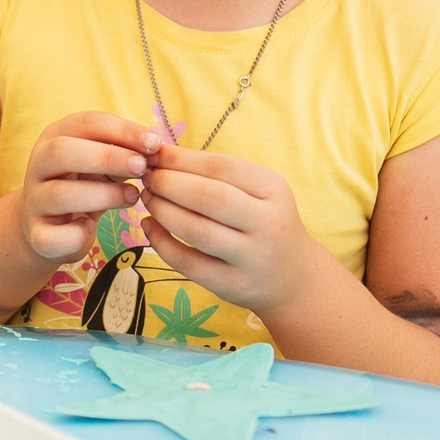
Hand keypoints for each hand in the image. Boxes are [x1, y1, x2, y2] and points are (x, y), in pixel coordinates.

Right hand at [17, 112, 153, 265]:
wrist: (51, 227)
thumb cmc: (85, 186)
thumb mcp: (103, 165)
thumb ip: (124, 154)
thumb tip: (154, 149)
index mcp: (54, 138)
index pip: (86, 123)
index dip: (121, 130)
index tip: (154, 142)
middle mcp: (38, 165)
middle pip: (62, 151)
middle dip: (106, 157)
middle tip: (142, 167)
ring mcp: (34, 201)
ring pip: (59, 194)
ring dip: (103, 195)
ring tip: (133, 197)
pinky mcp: (37, 235)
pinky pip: (51, 237)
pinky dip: (76, 234)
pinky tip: (91, 229)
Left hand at [136, 141, 325, 311]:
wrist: (292, 277)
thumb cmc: (262, 221)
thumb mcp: (256, 191)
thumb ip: (215, 173)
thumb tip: (160, 154)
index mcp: (273, 190)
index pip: (221, 166)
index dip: (180, 159)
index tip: (153, 153)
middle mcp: (268, 224)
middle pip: (207, 197)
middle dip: (168, 183)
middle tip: (146, 177)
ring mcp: (252, 258)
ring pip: (196, 231)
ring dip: (162, 210)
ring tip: (147, 198)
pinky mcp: (233, 285)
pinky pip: (188, 263)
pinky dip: (161, 242)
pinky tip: (149, 226)